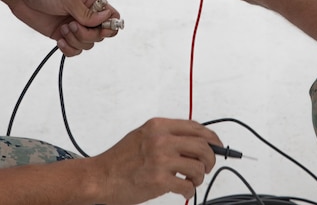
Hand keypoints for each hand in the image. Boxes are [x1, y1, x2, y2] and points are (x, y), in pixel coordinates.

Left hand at [0, 0, 120, 55]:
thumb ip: (86, 12)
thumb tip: (107, 18)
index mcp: (90, 0)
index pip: (111, 15)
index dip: (110, 25)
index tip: (100, 29)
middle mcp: (84, 14)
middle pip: (101, 34)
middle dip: (88, 34)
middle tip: (72, 26)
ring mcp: (74, 25)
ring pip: (88, 43)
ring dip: (76, 41)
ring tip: (63, 30)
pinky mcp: (62, 35)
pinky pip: (75, 50)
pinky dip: (69, 49)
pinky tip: (59, 40)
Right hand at [89, 118, 220, 203]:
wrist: (100, 177)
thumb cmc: (119, 160)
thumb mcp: (142, 136)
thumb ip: (166, 135)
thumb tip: (195, 140)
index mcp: (157, 126)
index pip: (196, 127)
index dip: (211, 138)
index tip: (216, 146)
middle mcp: (160, 139)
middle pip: (202, 145)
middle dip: (211, 158)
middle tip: (207, 167)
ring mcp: (160, 160)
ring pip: (198, 166)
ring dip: (199, 177)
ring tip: (190, 180)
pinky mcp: (158, 180)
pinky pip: (187, 186)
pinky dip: (189, 191)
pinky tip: (182, 191)